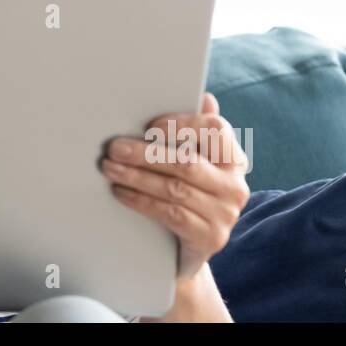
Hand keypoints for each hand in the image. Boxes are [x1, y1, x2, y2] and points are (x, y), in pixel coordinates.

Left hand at [98, 91, 249, 279]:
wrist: (188, 248)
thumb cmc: (187, 193)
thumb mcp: (194, 162)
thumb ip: (196, 132)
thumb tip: (204, 97)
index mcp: (233, 158)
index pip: (216, 129)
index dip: (182, 124)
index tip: (149, 125)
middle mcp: (235, 185)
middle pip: (187, 162)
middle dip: (145, 153)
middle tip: (114, 148)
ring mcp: (226, 214)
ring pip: (175, 189)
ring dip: (137, 177)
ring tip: (110, 168)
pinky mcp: (211, 237)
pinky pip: (171, 214)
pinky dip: (142, 201)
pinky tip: (121, 192)